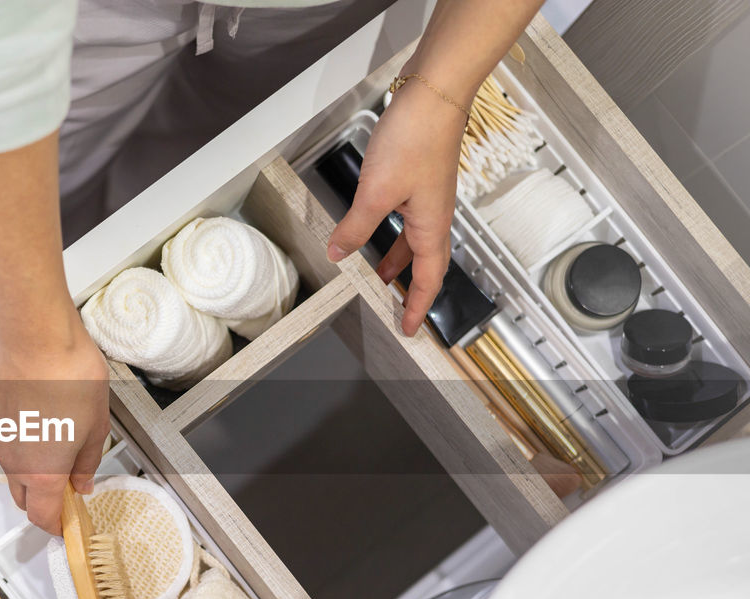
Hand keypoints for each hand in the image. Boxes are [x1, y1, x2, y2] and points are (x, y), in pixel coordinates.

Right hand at [0, 309, 109, 534]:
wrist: (35, 337)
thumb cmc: (70, 378)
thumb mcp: (96, 426)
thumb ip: (87, 462)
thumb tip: (83, 482)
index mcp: (43, 473)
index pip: (43, 517)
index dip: (57, 527)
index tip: (69, 524)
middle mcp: (14, 461)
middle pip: (23, 498)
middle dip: (43, 501)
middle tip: (67, 486)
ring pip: (12, 469)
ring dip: (30, 470)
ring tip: (55, 446)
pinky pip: (3, 440)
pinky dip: (19, 443)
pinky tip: (39, 419)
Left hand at [327, 75, 467, 335]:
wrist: (434, 94)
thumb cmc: (414, 140)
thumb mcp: (375, 192)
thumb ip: (356, 227)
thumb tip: (339, 253)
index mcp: (431, 227)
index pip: (428, 279)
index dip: (418, 307)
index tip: (410, 329)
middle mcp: (435, 216)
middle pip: (426, 263)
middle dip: (411, 288)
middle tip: (397, 309)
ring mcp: (428, 197)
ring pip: (415, 239)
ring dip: (398, 259)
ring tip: (378, 274)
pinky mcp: (418, 178)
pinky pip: (408, 218)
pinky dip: (394, 233)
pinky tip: (375, 227)